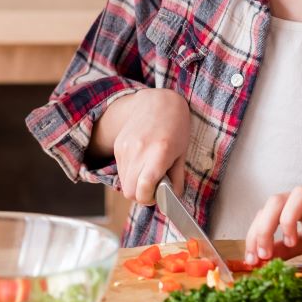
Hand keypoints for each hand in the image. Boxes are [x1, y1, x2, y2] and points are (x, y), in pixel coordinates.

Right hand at [111, 88, 190, 205]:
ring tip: (149, 173)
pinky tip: (142, 163)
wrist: (158, 102)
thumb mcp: (182, 153)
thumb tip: (172, 199)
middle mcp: (138, 151)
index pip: (143, 189)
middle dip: (141, 195)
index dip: (149, 199)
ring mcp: (125, 148)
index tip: (158, 196)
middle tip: (154, 188)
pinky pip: (121, 171)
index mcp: (158, 153)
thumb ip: (177, 179)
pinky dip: (130, 174)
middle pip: (130, 191)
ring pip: (124, 183)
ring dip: (135, 185)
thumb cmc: (176, 127)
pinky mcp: (118, 147)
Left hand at [244, 186, 301, 265]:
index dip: (254, 235)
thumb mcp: (300, 244)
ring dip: (289, 220)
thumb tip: (260, 259)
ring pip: (298, 194)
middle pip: (275, 200)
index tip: (252, 260)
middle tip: (265, 254)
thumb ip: (282, 249)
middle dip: (264, 228)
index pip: (263, 213)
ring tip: (291, 242)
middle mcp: (301, 198)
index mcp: (288, 206)